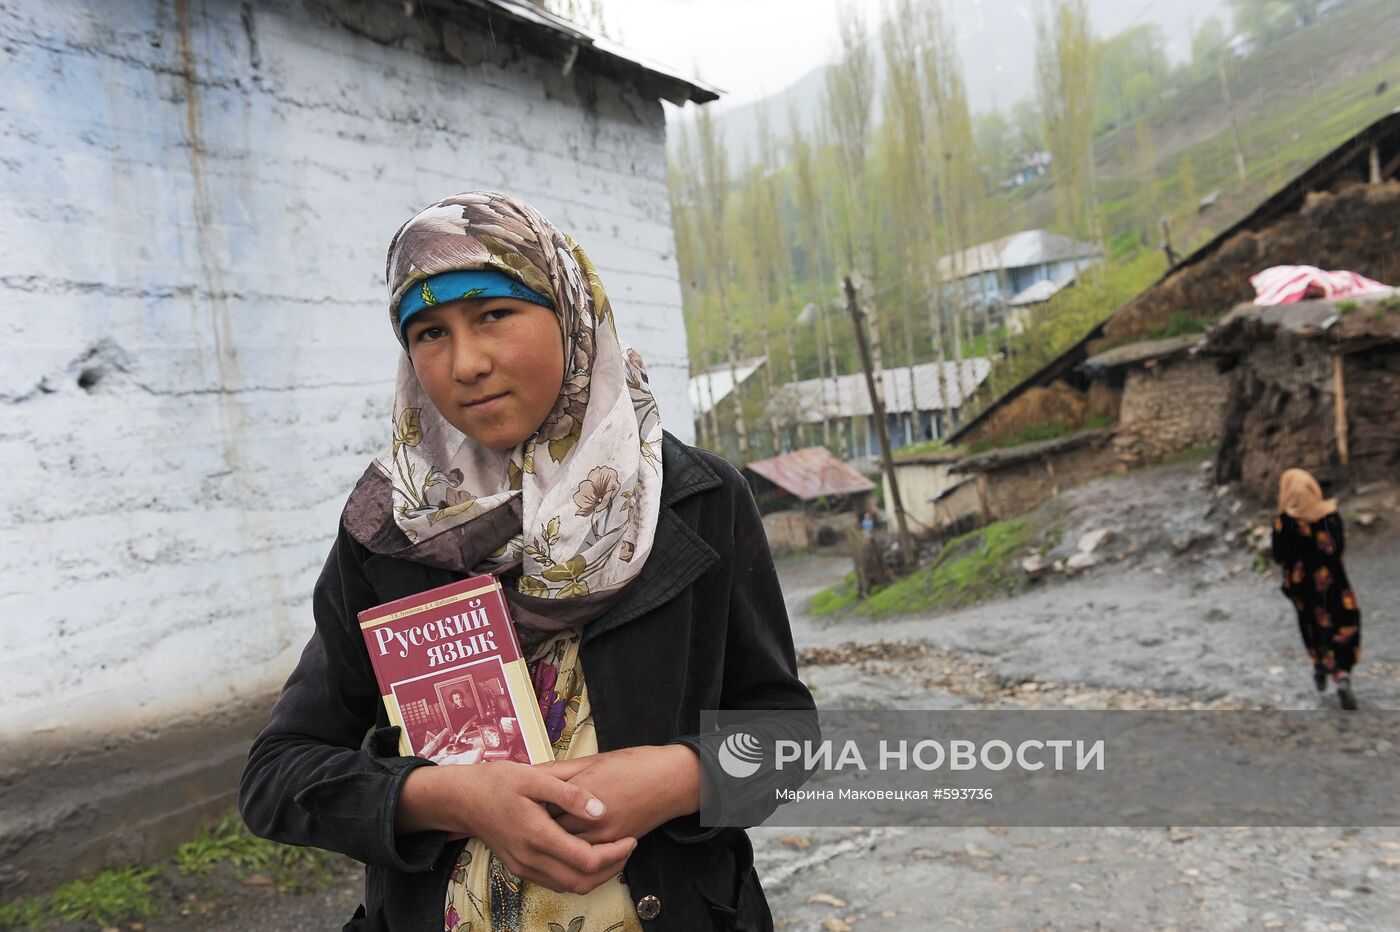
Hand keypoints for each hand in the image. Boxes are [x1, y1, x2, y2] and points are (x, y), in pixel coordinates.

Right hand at [396, 762, 635, 893]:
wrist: (462, 799)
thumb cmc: (498, 782)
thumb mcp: (534, 777)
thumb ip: (569, 794)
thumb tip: (600, 809)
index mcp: (537, 835)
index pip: (586, 861)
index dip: (615, 854)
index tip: (630, 838)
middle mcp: (530, 858)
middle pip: (582, 881)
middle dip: (612, 868)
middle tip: (628, 846)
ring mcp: (524, 867)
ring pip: (570, 886)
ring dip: (596, 875)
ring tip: (614, 850)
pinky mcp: (520, 868)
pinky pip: (556, 882)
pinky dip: (577, 874)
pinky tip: (587, 853)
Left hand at [540, 745, 702, 843]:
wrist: (670, 780)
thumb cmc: (634, 764)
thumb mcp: (595, 759)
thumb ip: (562, 770)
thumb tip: (533, 772)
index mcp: (583, 791)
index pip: (544, 806)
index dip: (531, 806)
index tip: (521, 804)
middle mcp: (591, 817)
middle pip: (552, 830)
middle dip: (538, 826)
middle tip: (526, 823)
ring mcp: (604, 834)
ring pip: (567, 849)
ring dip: (554, 843)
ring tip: (542, 836)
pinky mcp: (615, 845)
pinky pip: (587, 856)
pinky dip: (573, 853)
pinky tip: (564, 846)